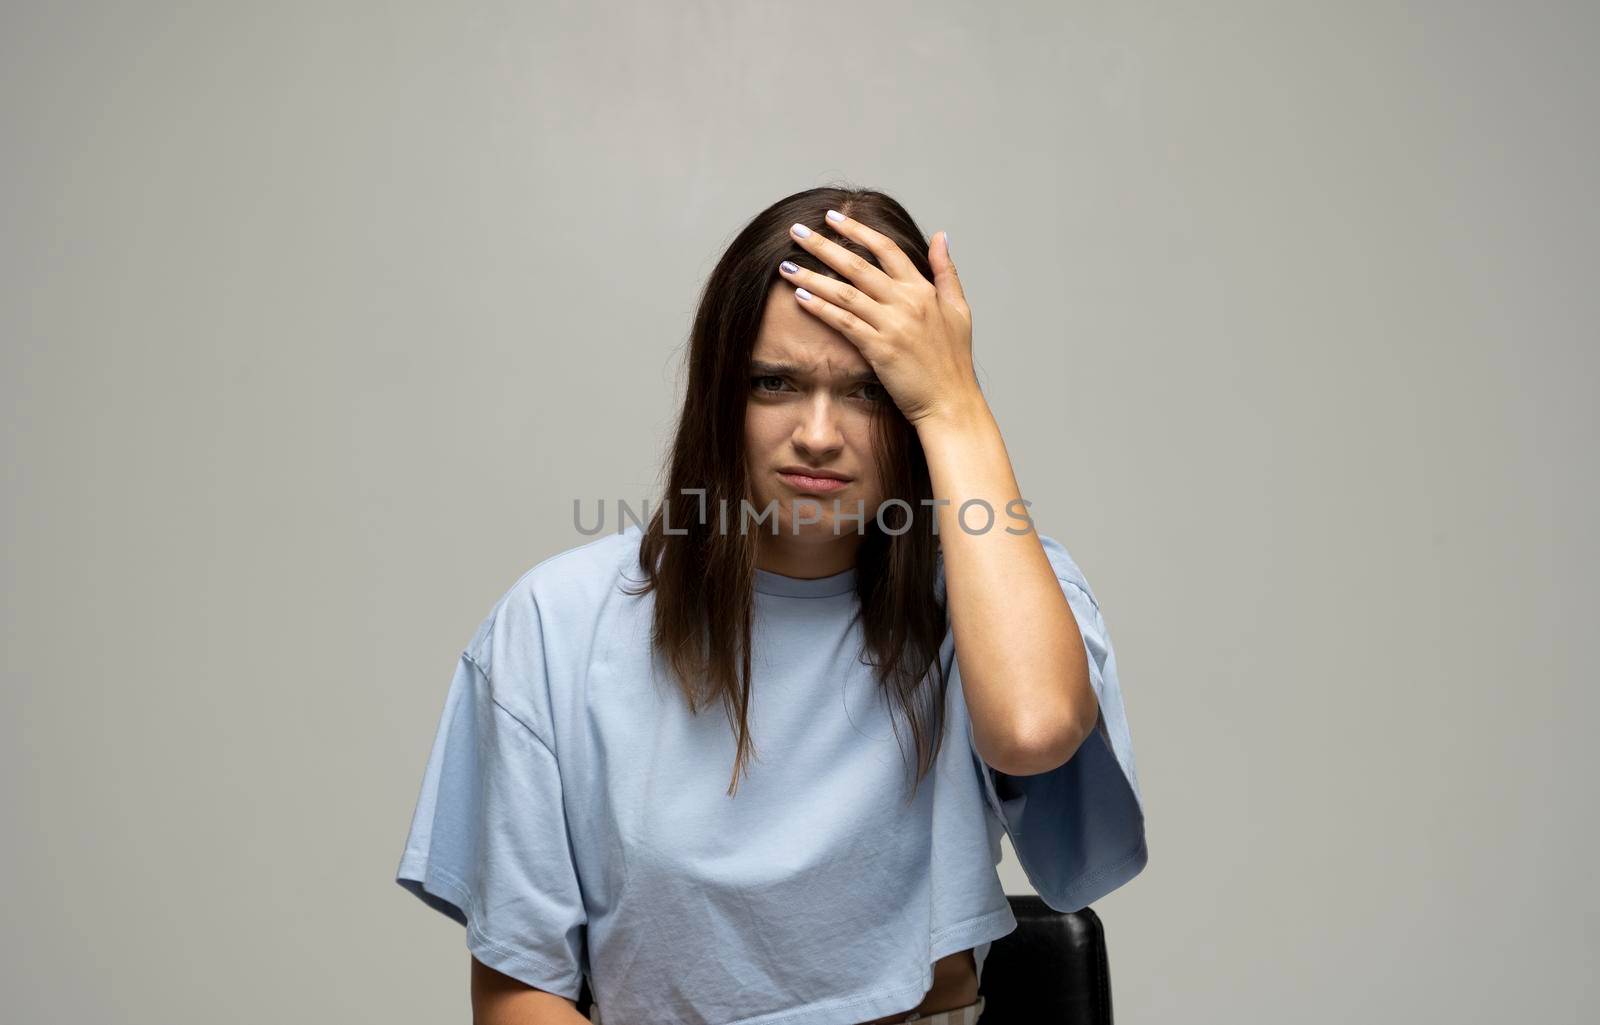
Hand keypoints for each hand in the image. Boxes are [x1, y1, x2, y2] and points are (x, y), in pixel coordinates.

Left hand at [779, 211, 981, 427]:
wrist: (951, 403)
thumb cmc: (953, 361)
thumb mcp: (959, 310)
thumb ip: (947, 271)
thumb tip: (939, 235)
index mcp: (923, 290)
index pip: (886, 249)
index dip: (857, 230)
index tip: (833, 217)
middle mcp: (907, 302)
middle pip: (858, 264)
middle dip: (824, 245)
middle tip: (796, 231)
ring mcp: (893, 325)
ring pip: (845, 292)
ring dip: (812, 277)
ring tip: (786, 266)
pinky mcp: (880, 349)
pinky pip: (844, 323)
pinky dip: (821, 308)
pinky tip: (799, 298)